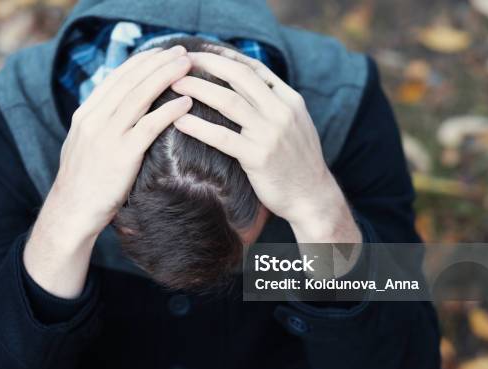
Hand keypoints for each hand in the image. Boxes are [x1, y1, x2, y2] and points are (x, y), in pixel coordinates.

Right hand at [24, 45, 192, 297]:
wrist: (71, 212)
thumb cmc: (83, 182)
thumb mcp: (83, 145)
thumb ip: (99, 124)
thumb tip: (118, 110)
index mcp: (85, 114)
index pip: (116, 78)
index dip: (141, 62)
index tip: (161, 53)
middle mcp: (94, 119)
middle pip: (131, 81)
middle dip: (158, 62)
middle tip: (181, 51)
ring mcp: (107, 136)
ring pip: (140, 97)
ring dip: (166, 77)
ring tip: (187, 66)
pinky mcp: (122, 155)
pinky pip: (150, 126)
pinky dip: (169, 111)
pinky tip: (186, 102)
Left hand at [171, 48, 360, 243]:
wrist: (312, 197)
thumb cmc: (297, 163)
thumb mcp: (295, 125)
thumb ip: (273, 105)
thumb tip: (245, 90)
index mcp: (290, 100)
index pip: (254, 68)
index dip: (225, 57)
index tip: (202, 52)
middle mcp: (282, 111)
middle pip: (239, 77)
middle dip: (208, 64)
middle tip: (181, 62)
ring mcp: (271, 134)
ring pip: (229, 102)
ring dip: (198, 89)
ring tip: (175, 84)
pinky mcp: (258, 157)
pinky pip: (222, 137)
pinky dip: (198, 127)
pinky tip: (179, 121)